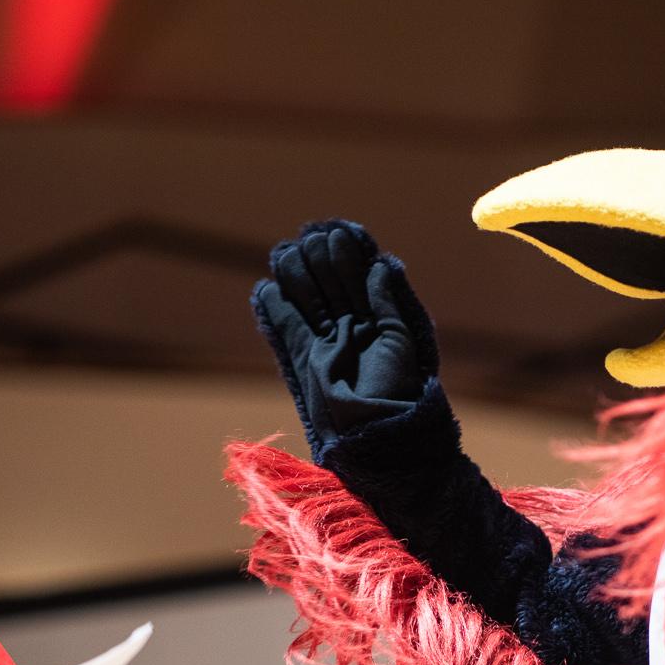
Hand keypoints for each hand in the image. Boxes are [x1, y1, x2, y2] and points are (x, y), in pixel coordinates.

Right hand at [252, 219, 439, 457]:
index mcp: (375, 321)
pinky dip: (275, 310)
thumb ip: (386, 303)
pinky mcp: (306, 360)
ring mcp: (326, 343)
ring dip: (296, 277)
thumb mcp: (398, 339)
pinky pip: (286, 330)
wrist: (376, 429)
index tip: (338, 234)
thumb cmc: (395, 387)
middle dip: (319, 262)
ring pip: (307, 302)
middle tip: (312, 241)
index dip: (347, 257)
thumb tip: (381, 266)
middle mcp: (349, 328)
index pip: (357, 280)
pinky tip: (266, 289)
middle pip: (329, 286)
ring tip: (286, 254)